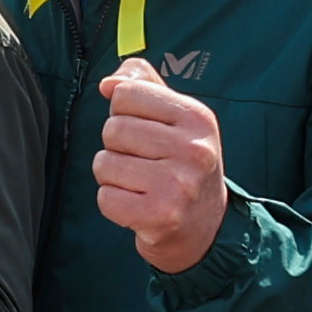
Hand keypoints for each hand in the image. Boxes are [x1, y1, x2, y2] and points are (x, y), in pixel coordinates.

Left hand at [89, 58, 231, 275]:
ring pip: (104, 163)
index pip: (126, 93)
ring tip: (140, 184)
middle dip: (117, 146)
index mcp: (197, 118)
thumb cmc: (183, 165)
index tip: (144, 132)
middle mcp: (193, 150)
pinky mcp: (160, 216)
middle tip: (143, 162)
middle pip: (113, 129)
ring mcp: (178, 185)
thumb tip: (109, 83)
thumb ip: (144, 87)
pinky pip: (105, 198)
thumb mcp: (176, 119)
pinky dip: (113, 203)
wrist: (206, 227)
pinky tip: (138, 205)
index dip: (123, 112)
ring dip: (113, 176)